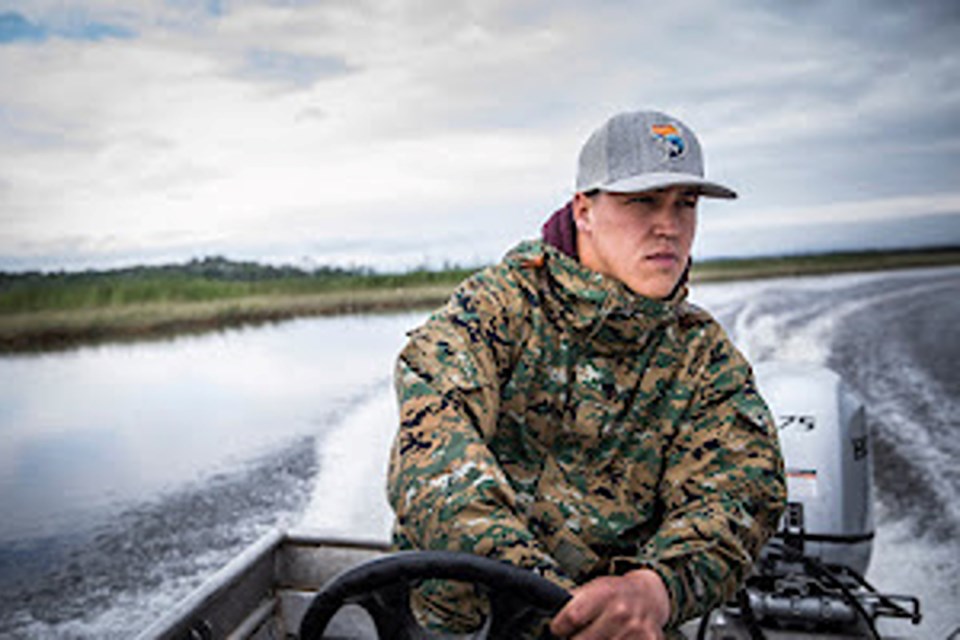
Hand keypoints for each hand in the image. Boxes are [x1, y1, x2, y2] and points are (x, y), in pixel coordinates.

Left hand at [549, 569, 669, 638]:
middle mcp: (620, 612)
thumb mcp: (592, 588)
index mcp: (604, 594)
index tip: (558, 630)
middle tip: (577, 636)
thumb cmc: (613, 593)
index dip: (559, 627)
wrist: (648, 596)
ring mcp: (635, 631)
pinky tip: (613, 639)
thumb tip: (552, 625)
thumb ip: (572, 604)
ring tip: (598, 636)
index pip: (571, 617)